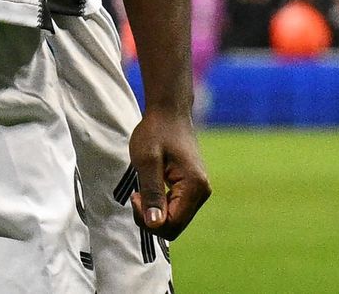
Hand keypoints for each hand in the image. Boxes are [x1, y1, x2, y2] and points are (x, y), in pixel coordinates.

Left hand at [128, 107, 210, 240]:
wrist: (169, 112)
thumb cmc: (155, 132)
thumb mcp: (147, 161)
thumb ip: (152, 193)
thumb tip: (156, 225)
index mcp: (194, 186)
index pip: (172, 225)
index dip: (148, 219)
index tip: (136, 196)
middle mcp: (202, 192)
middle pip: (175, 226)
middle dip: (151, 218)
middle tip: (137, 194)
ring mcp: (200, 191)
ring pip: (175, 219)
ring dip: (155, 211)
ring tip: (143, 188)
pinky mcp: (193, 188)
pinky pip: (176, 209)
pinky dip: (160, 205)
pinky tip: (151, 187)